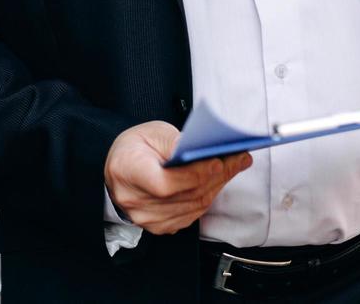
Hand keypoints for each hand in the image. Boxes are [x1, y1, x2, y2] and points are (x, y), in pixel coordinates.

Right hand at [103, 121, 252, 234]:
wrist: (120, 168)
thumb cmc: (135, 147)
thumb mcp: (152, 133)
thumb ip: (175, 143)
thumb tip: (203, 151)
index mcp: (127, 171)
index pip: (166, 184)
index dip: (195, 175)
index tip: (219, 162)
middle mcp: (134, 200)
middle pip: (185, 195)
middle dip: (217, 175)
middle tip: (239, 159)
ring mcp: (146, 218)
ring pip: (193, 206)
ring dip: (217, 186)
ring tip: (234, 167)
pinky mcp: (159, 226)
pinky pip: (192, 215)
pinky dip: (208, 197)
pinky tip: (217, 182)